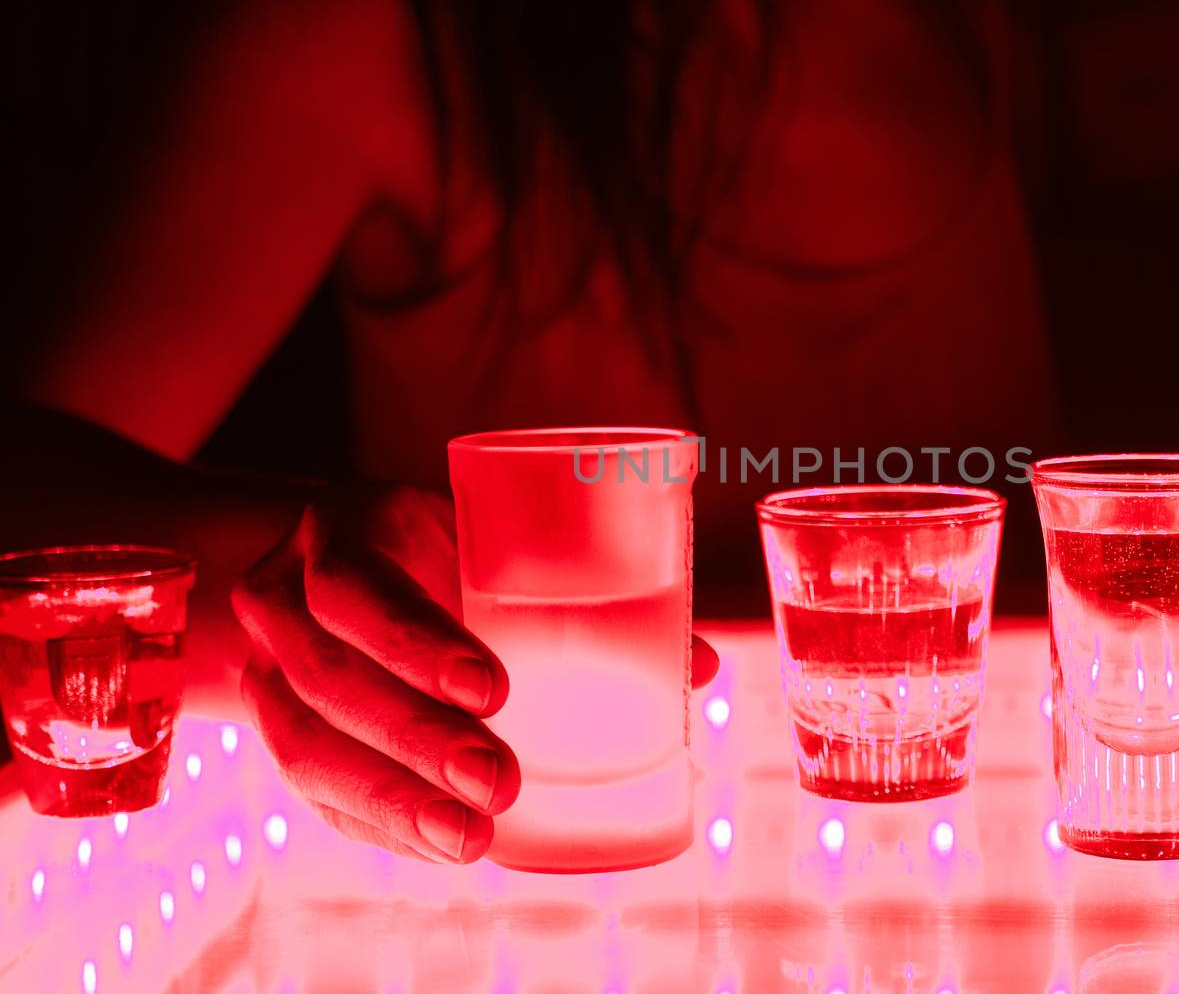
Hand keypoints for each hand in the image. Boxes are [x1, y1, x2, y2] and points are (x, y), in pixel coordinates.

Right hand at [232, 484, 720, 862]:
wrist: (320, 565)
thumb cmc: (436, 548)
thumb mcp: (484, 539)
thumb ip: (581, 588)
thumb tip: (703, 664)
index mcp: (342, 538)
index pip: (356, 589)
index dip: (415, 642)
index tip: (492, 689)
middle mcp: (285, 604)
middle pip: (333, 679)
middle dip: (416, 737)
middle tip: (499, 779)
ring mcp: (268, 675)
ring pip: (309, 747)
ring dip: (395, 800)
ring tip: (473, 837)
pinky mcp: (276, 733)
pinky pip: (314, 792)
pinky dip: (382, 826)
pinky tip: (444, 848)